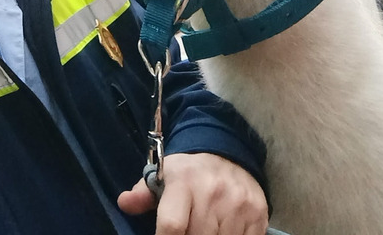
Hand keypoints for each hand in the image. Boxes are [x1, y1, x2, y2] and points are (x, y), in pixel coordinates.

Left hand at [117, 152, 268, 234]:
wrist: (229, 154)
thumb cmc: (190, 172)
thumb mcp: (163, 175)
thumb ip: (143, 193)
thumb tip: (124, 203)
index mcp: (184, 182)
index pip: (171, 225)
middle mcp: (212, 192)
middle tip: (186, 233)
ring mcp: (238, 204)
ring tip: (202, 231)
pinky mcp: (258, 214)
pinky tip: (221, 232)